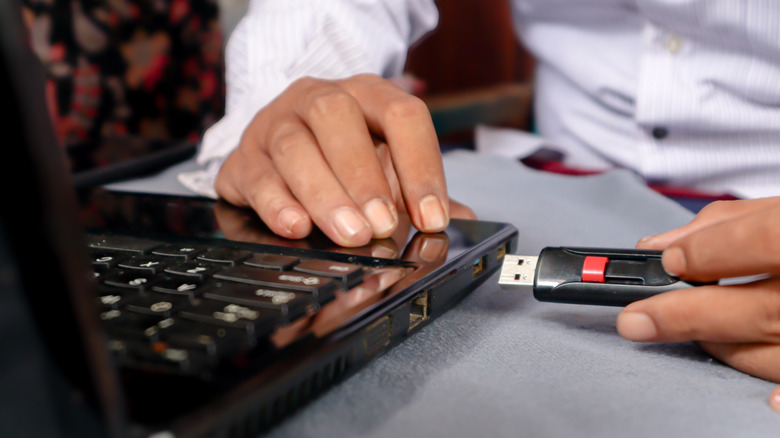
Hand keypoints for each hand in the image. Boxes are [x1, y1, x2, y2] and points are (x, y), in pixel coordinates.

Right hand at [215, 73, 473, 246]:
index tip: (433, 216)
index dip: (421, 165)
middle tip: (383, 225)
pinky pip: (255, 176)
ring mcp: (273, 124)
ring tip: (349, 233)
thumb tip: (461, 223)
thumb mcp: (386, 164)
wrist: (278, 145)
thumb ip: (418, 192)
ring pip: (293, 147)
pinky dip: (276, 204)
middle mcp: (316, 99)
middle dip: (363, 175)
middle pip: (337, 117)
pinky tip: (296, 226)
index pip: (401, 114)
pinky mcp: (243, 158)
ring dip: (324, 194)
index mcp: (364, 94)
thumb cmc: (342, 156)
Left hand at [616, 197, 779, 412]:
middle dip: (689, 315)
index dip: (713, 251)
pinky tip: (765, 397)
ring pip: (778, 353)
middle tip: (637, 320)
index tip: (671, 260)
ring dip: (723, 346)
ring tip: (689, 332)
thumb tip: (664, 246)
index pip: (770, 240)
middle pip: (766, 309)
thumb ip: (733, 223)